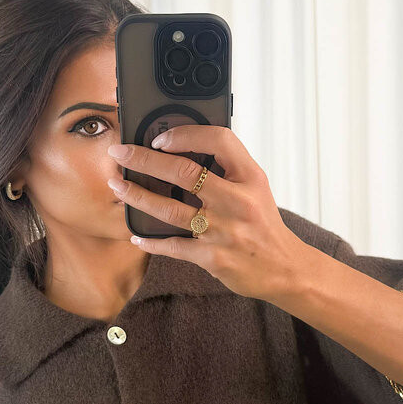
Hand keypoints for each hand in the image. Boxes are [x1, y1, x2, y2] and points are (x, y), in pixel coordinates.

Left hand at [106, 125, 302, 301]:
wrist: (284, 268)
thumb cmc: (264, 224)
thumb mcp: (255, 188)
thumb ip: (227, 168)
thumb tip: (183, 147)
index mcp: (250, 177)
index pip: (218, 140)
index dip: (186, 134)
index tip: (161, 139)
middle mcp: (238, 201)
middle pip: (184, 173)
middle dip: (145, 160)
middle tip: (120, 153)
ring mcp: (224, 231)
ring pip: (170, 209)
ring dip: (138, 196)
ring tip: (118, 186)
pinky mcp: (213, 258)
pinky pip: (173, 246)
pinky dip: (151, 241)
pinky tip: (136, 235)